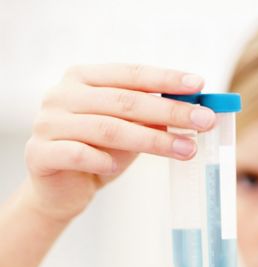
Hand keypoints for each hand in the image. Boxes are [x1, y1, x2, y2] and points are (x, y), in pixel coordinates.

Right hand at [24, 64, 215, 221]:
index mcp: (84, 78)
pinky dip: (102, 161)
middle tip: (204, 120)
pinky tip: (115, 167)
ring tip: (186, 149)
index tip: (200, 84)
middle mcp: (63, 94)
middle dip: (171, 111)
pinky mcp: (40, 153)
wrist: (62, 188)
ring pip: (109, 129)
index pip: (131, 74)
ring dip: (153, 140)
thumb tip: (192, 108)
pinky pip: (77, 154)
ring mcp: (48, 122)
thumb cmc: (99, 152)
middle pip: (126, 101)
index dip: (166, 79)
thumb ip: (149, 117)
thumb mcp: (128, 131)